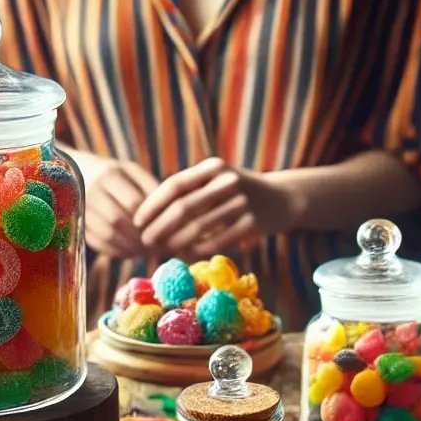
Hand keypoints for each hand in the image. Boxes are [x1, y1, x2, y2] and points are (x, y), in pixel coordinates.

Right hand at [72, 151, 158, 258]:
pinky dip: (115, 251)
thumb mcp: (132, 173)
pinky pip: (97, 243)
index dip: (149, 219)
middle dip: (138, 236)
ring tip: (144, 251)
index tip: (164, 230)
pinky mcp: (75, 224)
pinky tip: (129, 252)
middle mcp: (91, 190)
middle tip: (155, 247)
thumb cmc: (116, 175)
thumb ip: (150, 188)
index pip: (133, 202)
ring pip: (107, 234)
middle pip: (117, 219)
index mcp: (109, 174)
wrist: (77, 173)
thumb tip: (169, 215)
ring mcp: (80, 208)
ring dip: (128, 247)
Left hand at [131, 157, 299, 257]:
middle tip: (146, 241)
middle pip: (182, 208)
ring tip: (163, 249)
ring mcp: (241, 202)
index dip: (152, 205)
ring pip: (197, 227)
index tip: (137, 221)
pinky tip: (188, 254)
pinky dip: (198, 249)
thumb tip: (150, 215)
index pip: (173, 186)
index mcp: (212, 167)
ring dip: (175, 241)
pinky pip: (217, 241)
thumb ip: (188, 191)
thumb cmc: (238, 191)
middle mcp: (226, 181)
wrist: (283, 198)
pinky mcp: (253, 223)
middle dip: (158, 227)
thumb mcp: (216, 179)